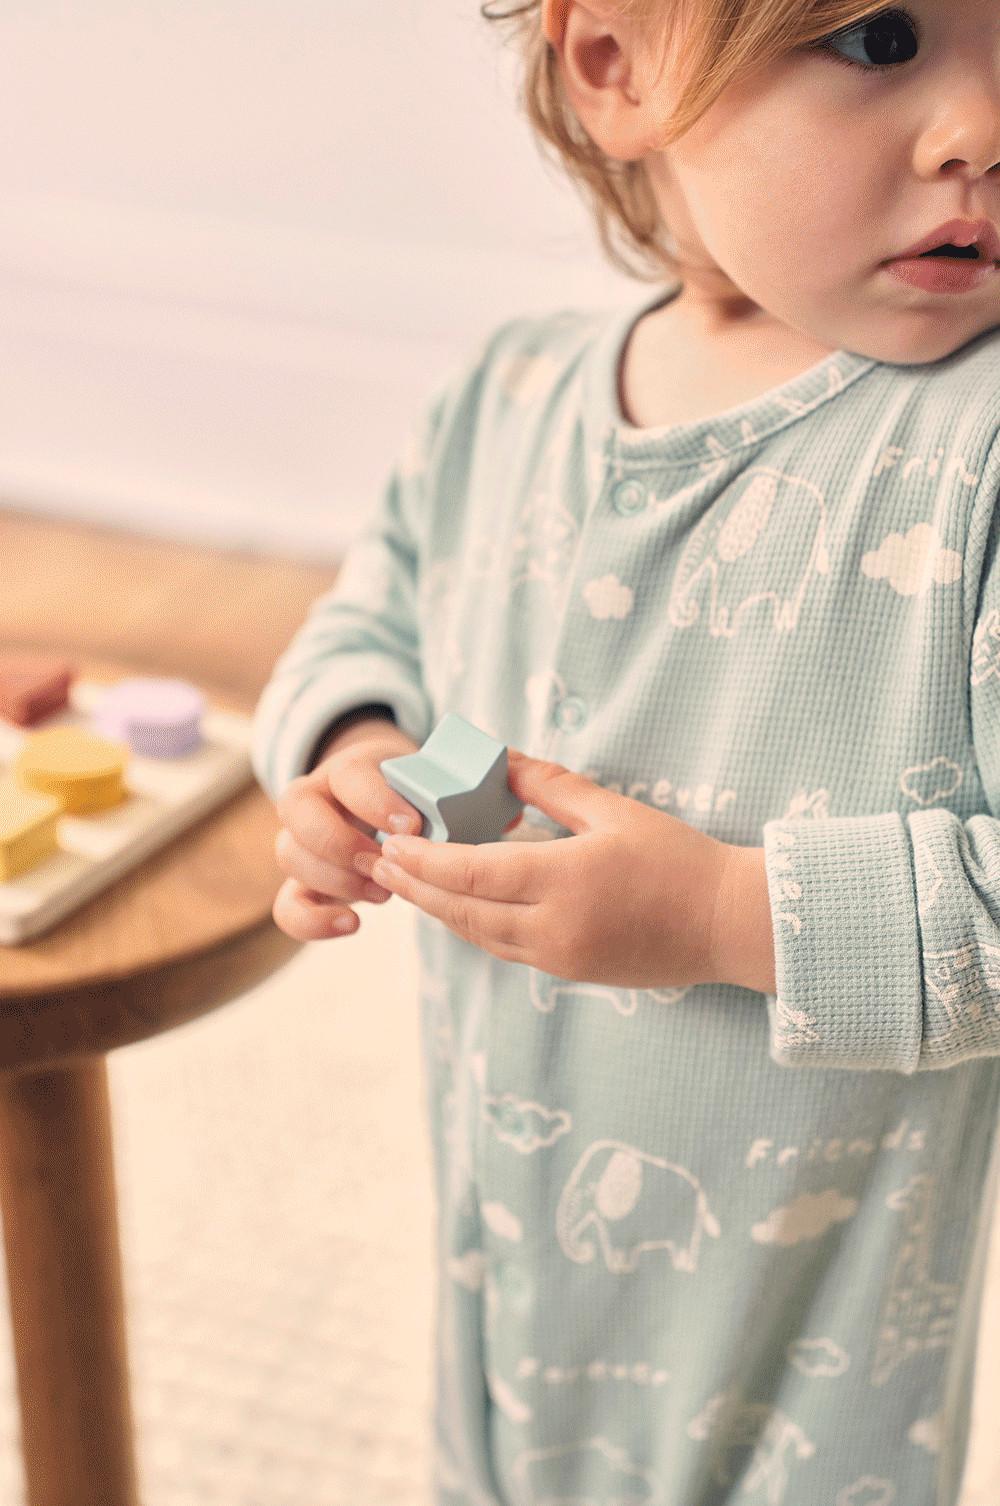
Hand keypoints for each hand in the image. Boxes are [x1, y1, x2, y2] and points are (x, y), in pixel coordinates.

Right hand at [270, 725, 525, 941]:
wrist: (381, 802)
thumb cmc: (419, 795)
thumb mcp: (437, 781)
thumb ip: (468, 791)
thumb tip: (514, 813)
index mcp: (351, 767)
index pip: (347, 774)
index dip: (375, 799)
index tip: (413, 824)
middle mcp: (315, 797)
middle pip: (297, 809)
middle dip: (341, 838)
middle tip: (384, 860)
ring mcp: (302, 840)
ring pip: (290, 854)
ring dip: (334, 877)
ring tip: (383, 893)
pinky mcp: (303, 883)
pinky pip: (287, 906)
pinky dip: (313, 920)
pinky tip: (354, 924)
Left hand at [367, 748, 729, 988]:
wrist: (726, 924)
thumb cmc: (677, 858)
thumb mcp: (613, 810)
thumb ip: (548, 785)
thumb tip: (496, 759)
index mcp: (566, 881)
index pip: (472, 874)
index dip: (424, 861)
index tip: (390, 842)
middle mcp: (555, 928)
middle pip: (462, 911)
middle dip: (415, 887)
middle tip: (377, 862)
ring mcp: (560, 957)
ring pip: (479, 936)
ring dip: (438, 910)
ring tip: (404, 883)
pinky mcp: (569, 972)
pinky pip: (504, 949)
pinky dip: (472, 926)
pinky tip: (456, 906)